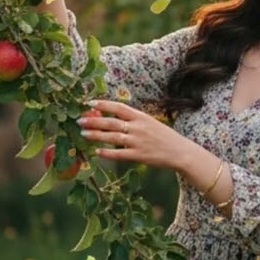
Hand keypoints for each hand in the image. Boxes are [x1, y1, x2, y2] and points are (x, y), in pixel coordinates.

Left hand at [78, 99, 192, 169]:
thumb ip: (133, 120)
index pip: (119, 107)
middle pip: (112, 122)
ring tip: (84, 133)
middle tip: (79, 120)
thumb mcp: (150, 122)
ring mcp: (138, 142)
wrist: (180, 152)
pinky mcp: (139, 156)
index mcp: (141, 117)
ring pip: (113, 137)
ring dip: (97, 135)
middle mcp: (138, 127)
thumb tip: (112, 117)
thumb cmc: (164, 136)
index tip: (89, 103)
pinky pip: (119, 154)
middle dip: (94, 120)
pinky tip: (97, 152)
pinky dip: (107, 153)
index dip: (103, 104)